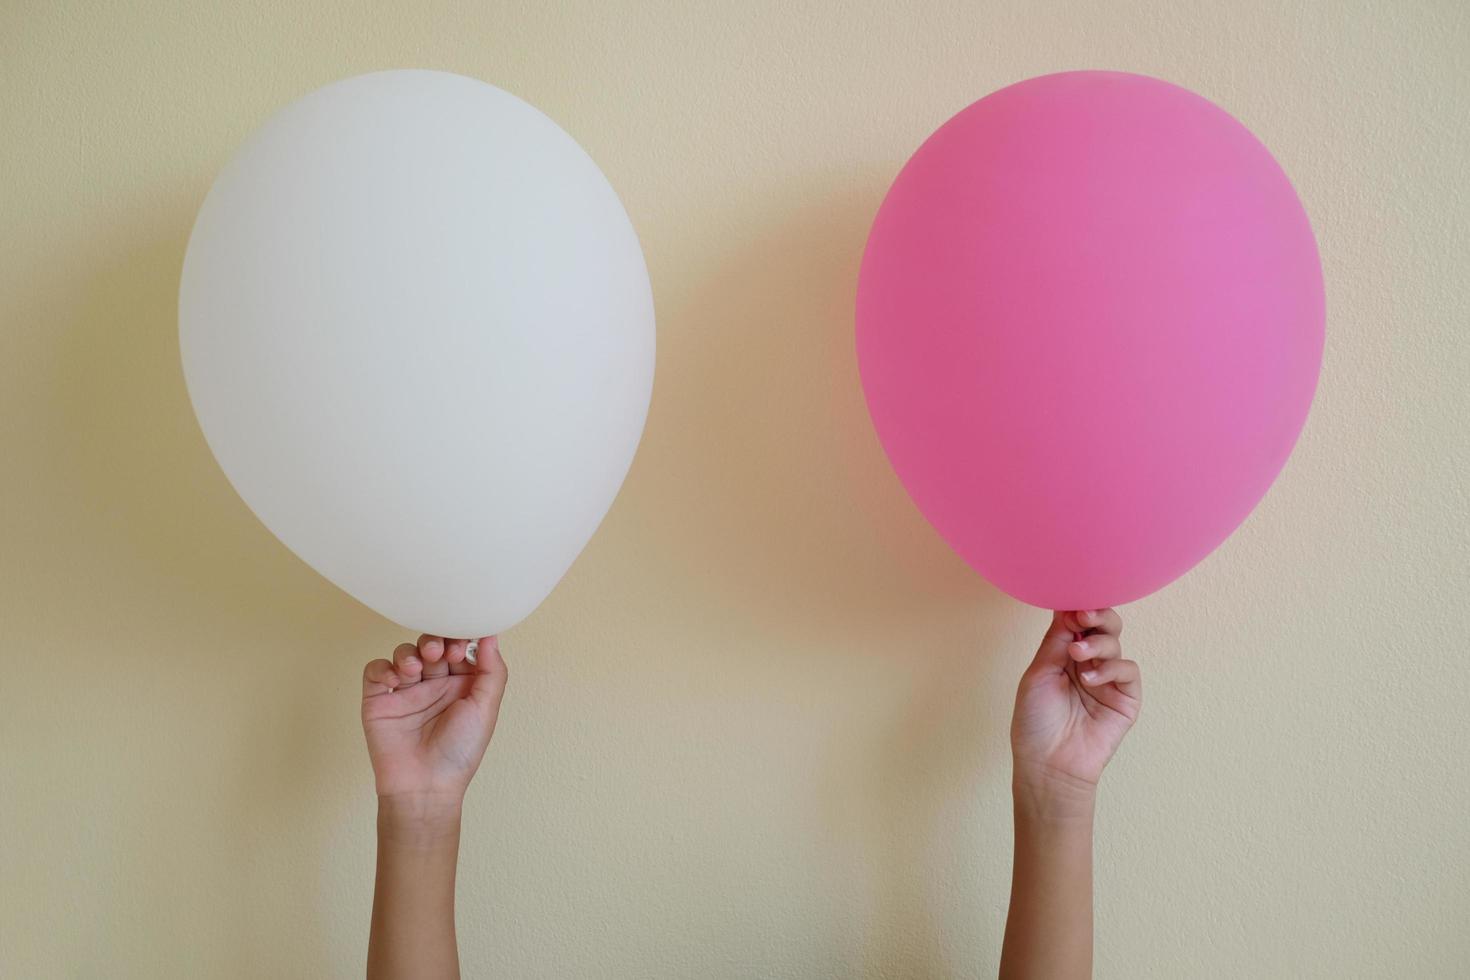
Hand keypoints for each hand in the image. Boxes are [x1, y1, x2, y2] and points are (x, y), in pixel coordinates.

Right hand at [362, 635, 508, 812]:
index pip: (460, 648)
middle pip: (432, 645)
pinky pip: (376, 670)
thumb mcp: (485, 709)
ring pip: (405, 653)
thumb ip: (492, 671)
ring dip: (410, 652)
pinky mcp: (379, 700)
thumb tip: (491, 636)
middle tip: (438, 653)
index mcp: (461, 685)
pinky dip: (383, 667)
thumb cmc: (459, 753)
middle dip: (435, 642)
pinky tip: (396, 679)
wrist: (425, 786)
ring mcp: (406, 691)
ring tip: (416, 668)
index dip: (460, 639)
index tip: (461, 646)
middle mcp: (434, 685)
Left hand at [1011, 609, 1139, 812]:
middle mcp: (1088, 662)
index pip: (1078, 621)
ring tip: (1077, 654)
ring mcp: (1108, 679)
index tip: (1072, 603)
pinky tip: (1089, 678)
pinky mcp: (1126, 698)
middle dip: (1096, 615)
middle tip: (1083, 616)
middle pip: (1103, 625)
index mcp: (1064, 654)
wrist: (1048, 763)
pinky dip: (1110, 667)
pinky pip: (1127, 669)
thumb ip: (1055, 641)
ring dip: (1097, 643)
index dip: (1078, 608)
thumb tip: (1066, 606)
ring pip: (1115, 642)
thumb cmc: (1036, 722)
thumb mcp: (1039, 673)